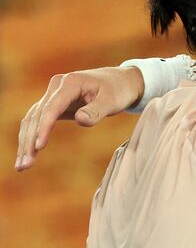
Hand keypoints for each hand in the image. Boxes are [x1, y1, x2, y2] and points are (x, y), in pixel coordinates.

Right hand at [15, 67, 144, 170]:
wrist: (121, 81)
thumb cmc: (118, 91)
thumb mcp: (112, 101)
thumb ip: (96, 110)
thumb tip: (80, 120)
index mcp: (70, 82)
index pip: (52, 107)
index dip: (44, 127)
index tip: (39, 146)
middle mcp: (57, 86)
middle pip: (37, 115)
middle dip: (29, 140)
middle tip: (25, 165)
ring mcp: (53, 94)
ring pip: (33, 119)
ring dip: (26, 141)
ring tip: (22, 166)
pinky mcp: (54, 104)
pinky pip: (38, 120)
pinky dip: (32, 136)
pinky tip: (28, 153)